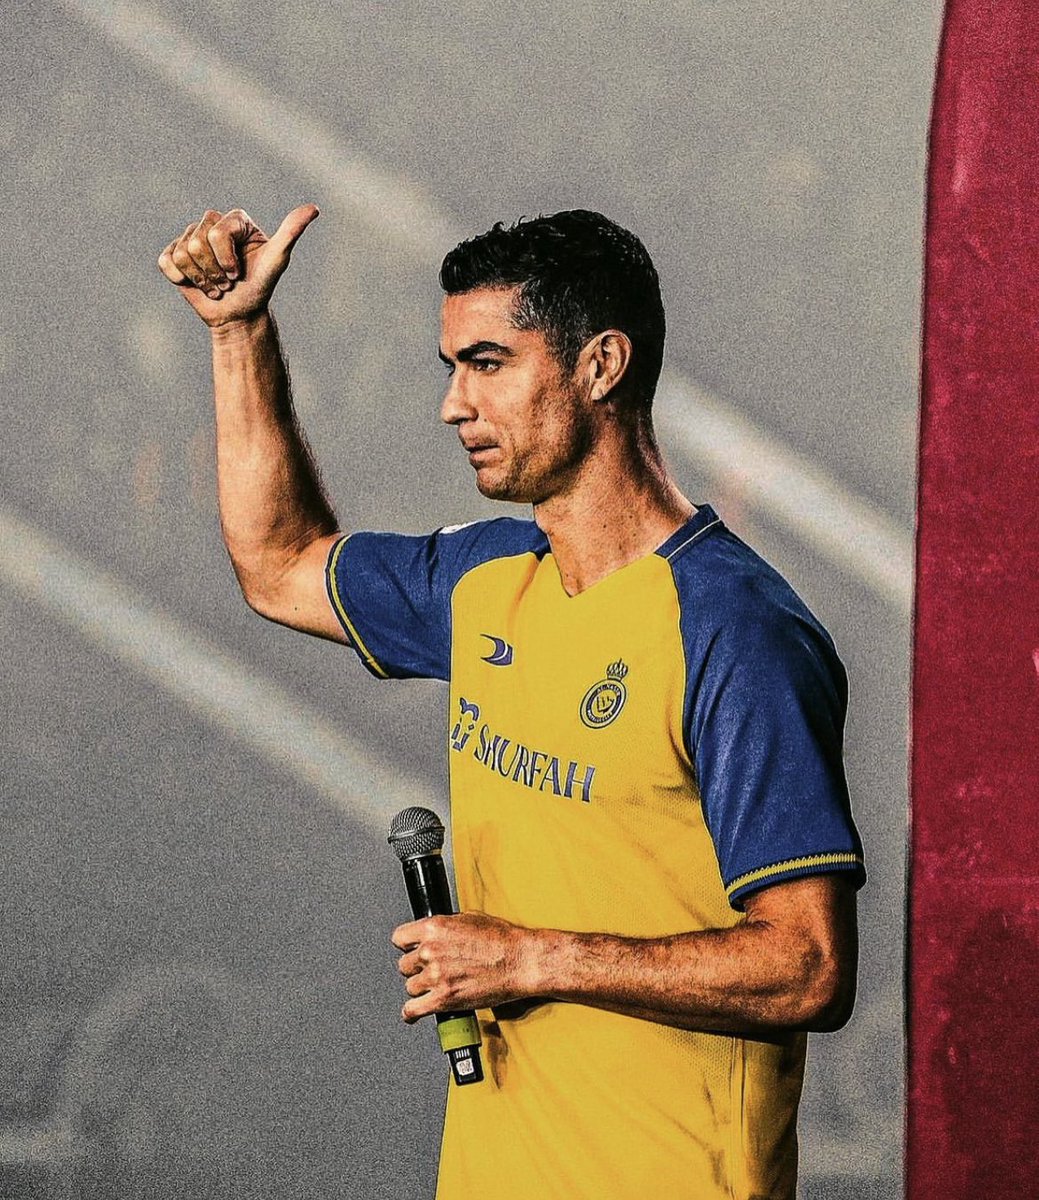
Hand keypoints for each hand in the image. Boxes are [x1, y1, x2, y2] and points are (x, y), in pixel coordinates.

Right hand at [156, 203, 319, 326]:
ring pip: (182, 254)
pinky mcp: (173, 253)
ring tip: (216, 285)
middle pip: (197, 243)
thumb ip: (291, 233)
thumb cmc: (260, 286)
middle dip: (214, 272)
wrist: (239, 314)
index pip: (217, 234)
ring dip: (201, 279)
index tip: (240, 273)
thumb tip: (314, 208)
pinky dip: (182, 279)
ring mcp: (190, 237)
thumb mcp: (277, 260)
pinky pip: (167, 262)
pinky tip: (196, 283)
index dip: (227, 261)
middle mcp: (212, 222)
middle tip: (228, 282)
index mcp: (235, 219)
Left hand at [391, 912, 537, 1022]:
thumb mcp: (468, 918)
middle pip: (404, 965)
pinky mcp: (443, 999)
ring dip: (421, 988)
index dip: (408, 945)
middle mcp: (430, 951)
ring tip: (437, 986)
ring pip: (410, 987)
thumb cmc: (501, 939)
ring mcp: (436, 976)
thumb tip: (435, 932)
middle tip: (432, 969)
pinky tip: (414, 1011)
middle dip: (417, 967)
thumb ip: (444, 926)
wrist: (519, 961)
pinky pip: (412, 1010)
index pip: (399, 938)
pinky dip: (411, 1013)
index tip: (412, 950)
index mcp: (434, 927)